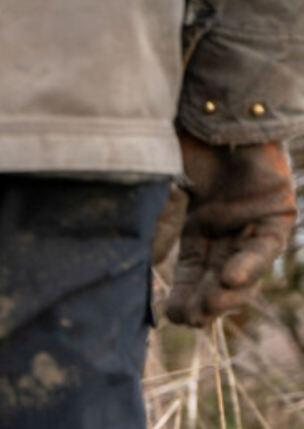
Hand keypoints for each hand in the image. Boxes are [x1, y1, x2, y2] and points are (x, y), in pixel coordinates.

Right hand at [166, 135, 297, 326]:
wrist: (210, 108)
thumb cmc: (180, 146)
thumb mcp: (160, 197)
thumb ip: (158, 232)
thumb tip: (150, 268)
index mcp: (198, 224)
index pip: (192, 270)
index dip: (184, 294)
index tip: (173, 318)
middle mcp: (228, 225)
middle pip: (220, 275)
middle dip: (208, 300)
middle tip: (195, 320)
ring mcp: (254, 218)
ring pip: (247, 266)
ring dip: (231, 290)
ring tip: (211, 307)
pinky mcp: (278, 209)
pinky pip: (267, 244)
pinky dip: (251, 263)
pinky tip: (230, 279)